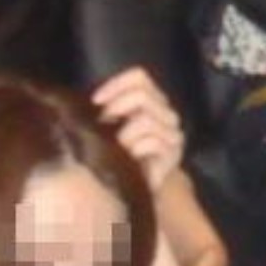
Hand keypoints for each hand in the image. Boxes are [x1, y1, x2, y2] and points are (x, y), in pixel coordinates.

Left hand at [93, 66, 185, 193]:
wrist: (136, 188)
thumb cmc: (118, 156)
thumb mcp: (107, 128)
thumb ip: (106, 109)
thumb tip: (90, 100)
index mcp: (151, 101)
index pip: (139, 77)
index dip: (116, 84)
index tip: (95, 101)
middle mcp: (165, 112)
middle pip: (142, 95)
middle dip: (117, 109)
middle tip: (103, 125)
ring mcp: (172, 131)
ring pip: (146, 119)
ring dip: (125, 135)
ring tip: (119, 148)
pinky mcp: (174, 151)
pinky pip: (153, 142)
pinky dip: (136, 149)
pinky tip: (131, 159)